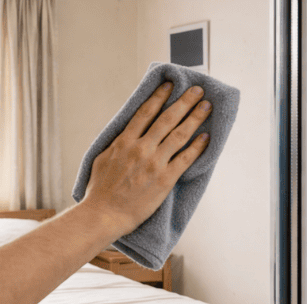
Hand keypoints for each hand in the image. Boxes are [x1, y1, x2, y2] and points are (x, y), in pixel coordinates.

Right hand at [82, 82, 211, 236]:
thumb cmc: (99, 191)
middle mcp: (141, 148)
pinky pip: (186, 158)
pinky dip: (197, 146)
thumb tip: (126, 135)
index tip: (169, 85)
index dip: (159, 96)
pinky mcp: (165, 179)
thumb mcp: (101, 160)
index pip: (145, 112)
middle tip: (197, 90)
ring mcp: (154, 163)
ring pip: (180, 134)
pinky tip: (206, 136)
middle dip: (184, 101)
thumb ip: (117, 145)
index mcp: (124, 142)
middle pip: (167, 118)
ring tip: (206, 106)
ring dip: (195, 117)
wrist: (104, 214)